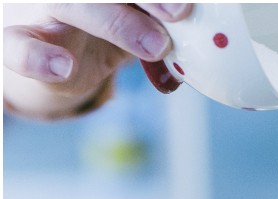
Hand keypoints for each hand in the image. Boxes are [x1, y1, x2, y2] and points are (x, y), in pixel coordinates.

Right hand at [3, 3, 190, 118]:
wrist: (48, 56)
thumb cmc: (100, 25)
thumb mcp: (135, 19)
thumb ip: (165, 25)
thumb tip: (210, 46)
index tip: (188, 4)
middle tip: (181, 12)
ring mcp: (38, 5)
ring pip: (70, 3)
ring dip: (116, 22)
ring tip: (156, 46)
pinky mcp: (15, 39)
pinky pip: (17, 47)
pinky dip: (37, 58)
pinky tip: (63, 67)